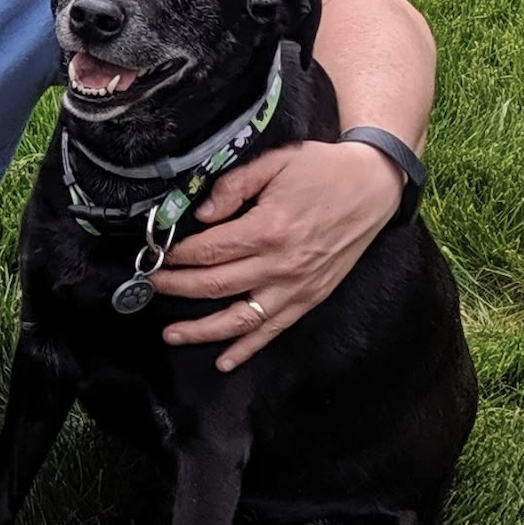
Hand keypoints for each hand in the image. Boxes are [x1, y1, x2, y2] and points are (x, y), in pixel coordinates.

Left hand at [151, 139, 403, 371]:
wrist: (373, 187)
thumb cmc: (323, 171)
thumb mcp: (275, 163)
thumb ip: (233, 186)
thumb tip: (202, 215)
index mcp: (267, 229)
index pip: (207, 251)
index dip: (177, 256)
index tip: (157, 256)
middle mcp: (280, 265)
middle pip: (214, 285)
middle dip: (176, 288)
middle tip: (150, 287)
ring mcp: (295, 287)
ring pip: (239, 319)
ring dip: (201, 330)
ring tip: (171, 334)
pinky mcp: (310, 298)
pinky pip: (272, 330)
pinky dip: (247, 349)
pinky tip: (224, 361)